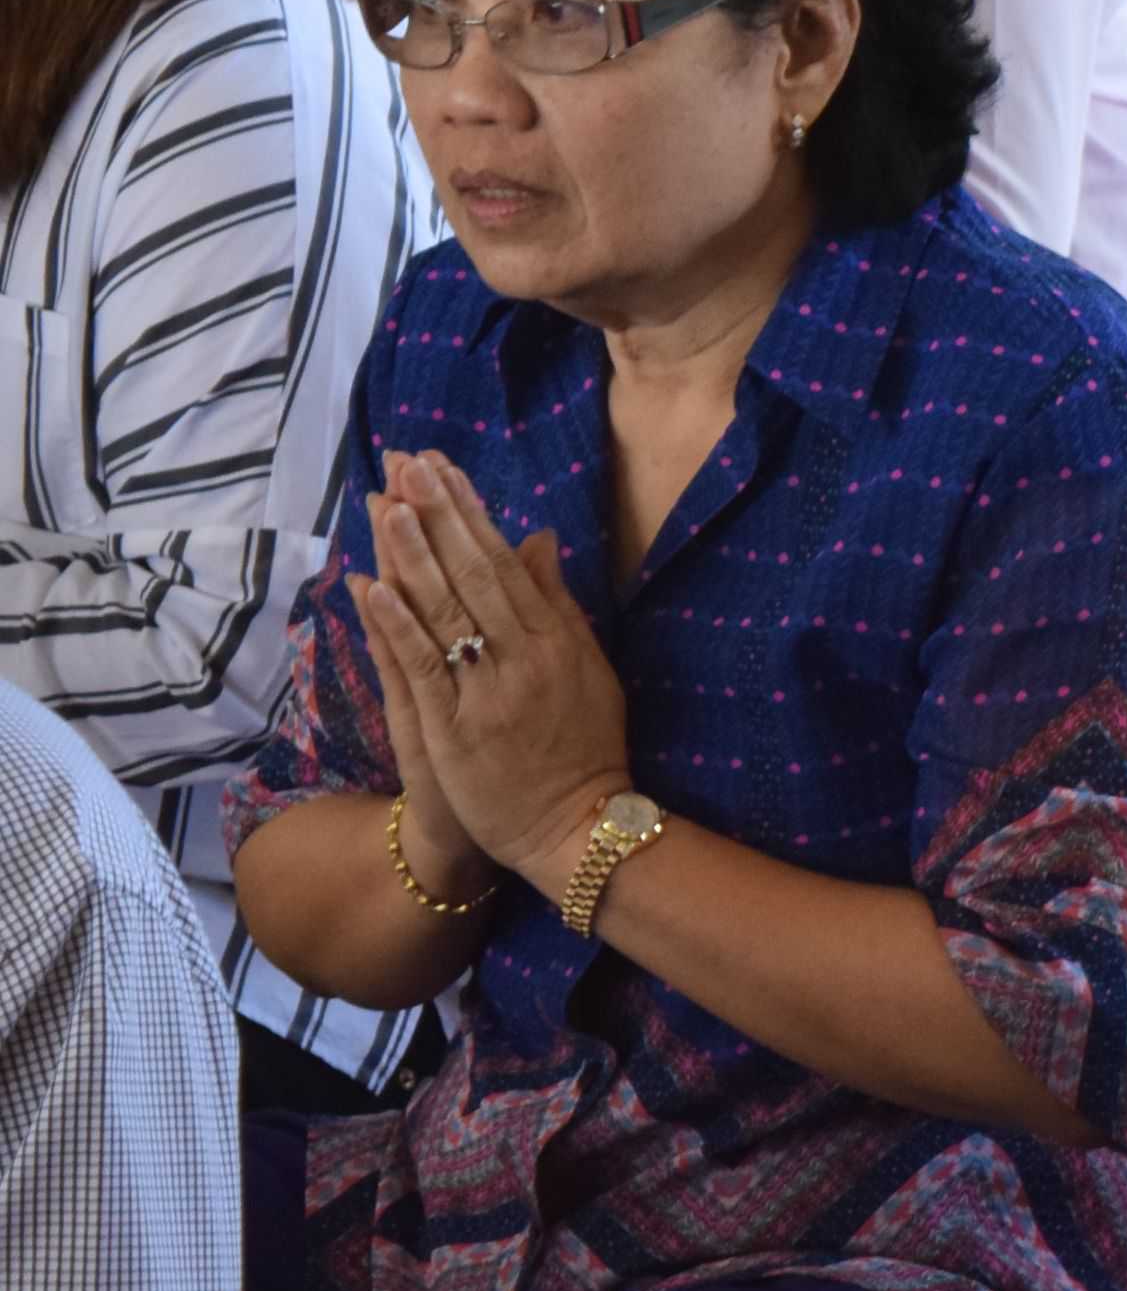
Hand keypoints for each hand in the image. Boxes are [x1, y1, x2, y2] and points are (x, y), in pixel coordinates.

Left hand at [348, 450, 632, 894]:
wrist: (574, 827)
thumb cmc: (582, 748)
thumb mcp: (588, 670)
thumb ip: (559, 606)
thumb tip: (538, 541)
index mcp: (555, 640)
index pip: (504, 561)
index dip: (470, 512)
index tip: (441, 467)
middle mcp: (523, 658)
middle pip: (473, 574)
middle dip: (438, 515)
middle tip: (408, 462)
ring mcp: (487, 693)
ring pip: (445, 612)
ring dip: (413, 555)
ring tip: (387, 503)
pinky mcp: (455, 730)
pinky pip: (423, 668)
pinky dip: (398, 627)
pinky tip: (374, 587)